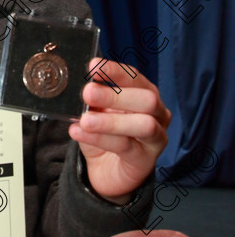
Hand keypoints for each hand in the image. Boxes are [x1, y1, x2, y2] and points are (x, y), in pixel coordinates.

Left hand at [69, 60, 170, 203]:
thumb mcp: (96, 111)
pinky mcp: (146, 160)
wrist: (107, 170)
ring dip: (111, 121)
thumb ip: (93, 99)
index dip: (115, 71)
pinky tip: (79, 133)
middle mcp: (158, 113)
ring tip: (85, 120)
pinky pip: (126, 147)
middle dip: (116, 95)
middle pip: (146, 99)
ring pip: (143, 124)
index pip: (134, 77)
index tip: (93, 66)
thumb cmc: (105, 133)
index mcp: (145, 93)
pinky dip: (100, 139)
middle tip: (87, 93)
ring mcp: (156, 137)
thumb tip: (81, 86)